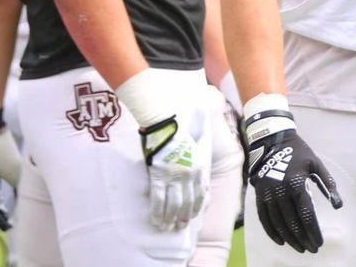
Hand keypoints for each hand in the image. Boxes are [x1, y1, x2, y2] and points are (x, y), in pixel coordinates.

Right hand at [140, 116, 207, 231]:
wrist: (164, 126)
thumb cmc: (178, 137)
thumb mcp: (194, 152)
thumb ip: (196, 168)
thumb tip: (200, 182)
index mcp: (198, 169)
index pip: (200, 194)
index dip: (195, 208)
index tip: (191, 217)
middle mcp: (188, 176)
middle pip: (187, 203)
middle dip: (183, 217)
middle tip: (178, 228)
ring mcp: (173, 177)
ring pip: (173, 205)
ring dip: (170, 219)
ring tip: (165, 227)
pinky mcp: (158, 177)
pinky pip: (158, 200)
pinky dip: (157, 213)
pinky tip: (155, 220)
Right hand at [246, 126, 341, 252]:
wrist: (272, 141)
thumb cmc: (298, 152)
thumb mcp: (316, 163)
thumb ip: (328, 183)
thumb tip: (338, 204)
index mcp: (296, 183)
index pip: (306, 214)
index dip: (313, 231)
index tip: (319, 242)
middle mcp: (280, 191)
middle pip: (292, 222)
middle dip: (302, 238)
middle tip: (311, 248)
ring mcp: (268, 194)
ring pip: (278, 223)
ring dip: (289, 238)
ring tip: (299, 247)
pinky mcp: (259, 195)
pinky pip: (264, 218)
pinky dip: (272, 231)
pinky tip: (281, 240)